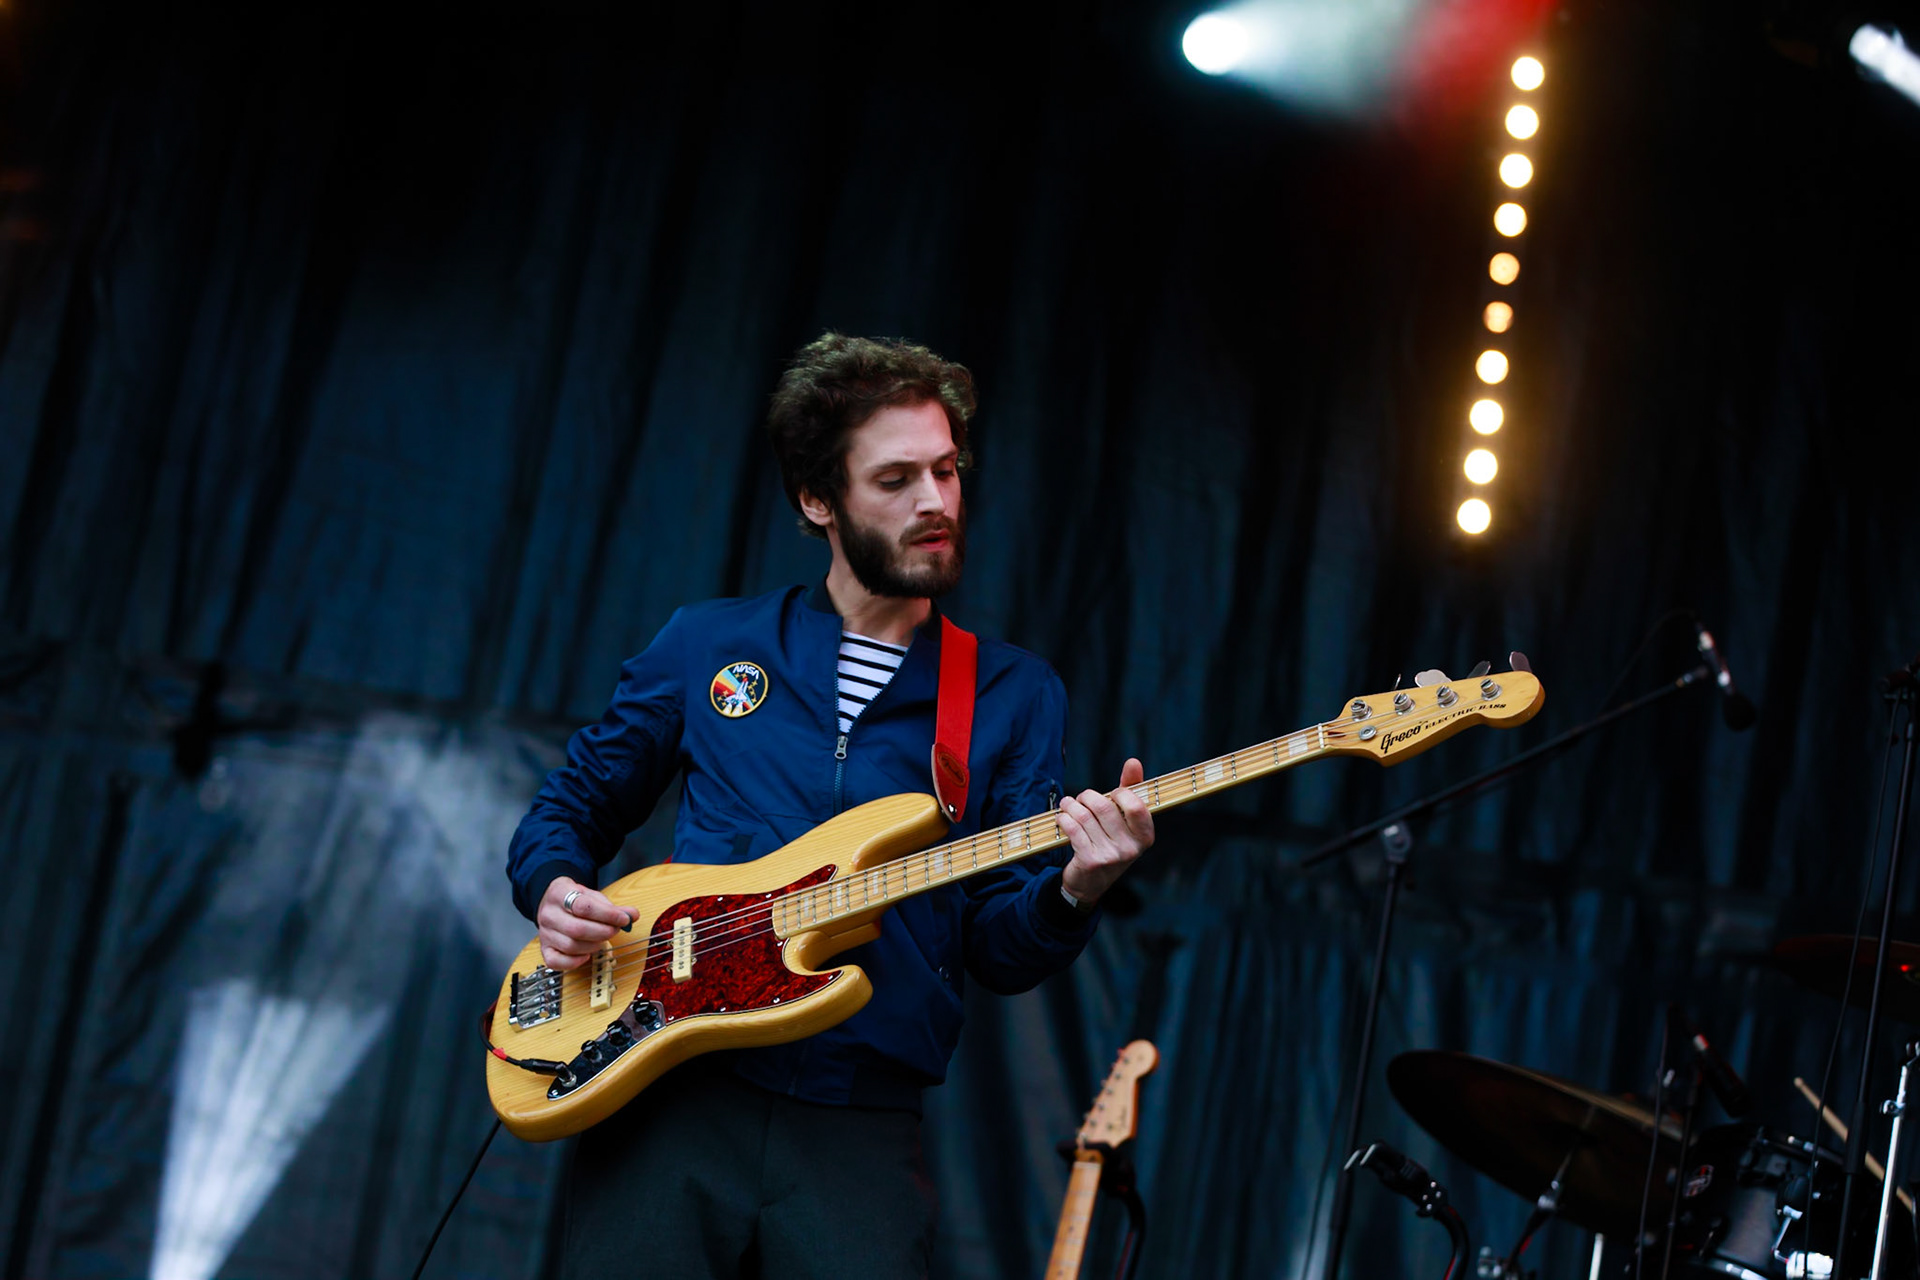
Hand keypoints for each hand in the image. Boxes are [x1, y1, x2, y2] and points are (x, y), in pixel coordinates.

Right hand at [537, 876, 634, 970]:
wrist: (552, 902)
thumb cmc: (575, 900)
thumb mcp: (593, 896)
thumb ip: (612, 907)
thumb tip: (632, 915)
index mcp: (559, 893)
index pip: (583, 906)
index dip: (607, 914)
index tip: (623, 918)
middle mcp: (548, 914)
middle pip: (577, 929)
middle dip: (603, 932)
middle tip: (615, 930)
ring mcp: (544, 933)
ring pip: (570, 946)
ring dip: (593, 945)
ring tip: (604, 939)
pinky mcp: (544, 949)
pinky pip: (556, 962)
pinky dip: (575, 961)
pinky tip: (587, 954)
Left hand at [1057, 757, 1153, 904]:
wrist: (1091, 883)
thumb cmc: (1109, 842)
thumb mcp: (1123, 820)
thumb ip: (1130, 790)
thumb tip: (1133, 762)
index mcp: (1145, 836)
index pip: (1136, 805)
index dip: (1121, 793)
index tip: (1112, 793)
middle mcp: (1131, 848)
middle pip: (1104, 807)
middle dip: (1088, 796)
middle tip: (1082, 798)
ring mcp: (1110, 856)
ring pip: (1084, 816)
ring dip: (1071, 805)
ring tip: (1067, 804)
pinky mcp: (1090, 860)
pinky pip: (1072, 828)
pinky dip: (1063, 818)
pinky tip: (1062, 817)